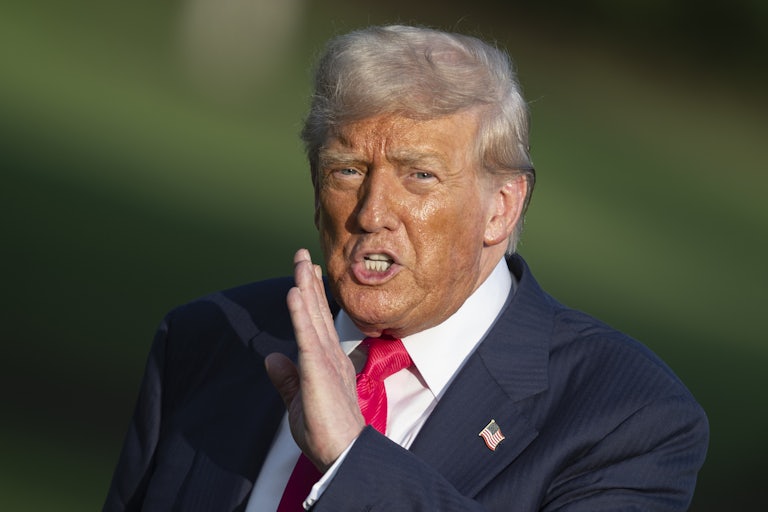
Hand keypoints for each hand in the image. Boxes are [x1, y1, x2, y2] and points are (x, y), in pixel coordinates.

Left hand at [265, 248, 364, 471]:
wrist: (343, 454)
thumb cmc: (325, 434)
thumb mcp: (297, 402)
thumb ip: (285, 379)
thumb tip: (271, 358)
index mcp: (327, 362)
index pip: (316, 322)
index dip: (311, 296)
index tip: (306, 274)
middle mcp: (330, 355)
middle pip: (317, 311)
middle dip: (309, 281)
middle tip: (304, 254)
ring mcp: (326, 360)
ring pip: (314, 316)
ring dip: (305, 287)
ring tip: (300, 262)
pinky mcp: (318, 370)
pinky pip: (306, 336)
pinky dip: (300, 313)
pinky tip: (294, 293)